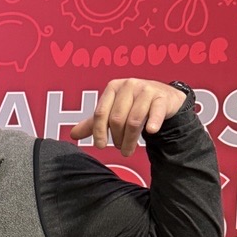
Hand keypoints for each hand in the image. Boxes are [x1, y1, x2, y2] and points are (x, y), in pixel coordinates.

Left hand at [69, 79, 186, 156]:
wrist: (163, 97)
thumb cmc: (134, 105)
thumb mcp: (113, 112)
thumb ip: (95, 123)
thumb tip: (73, 134)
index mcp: (113, 88)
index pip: (101, 113)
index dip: (98, 132)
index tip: (100, 146)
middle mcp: (128, 85)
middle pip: (117, 118)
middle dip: (117, 138)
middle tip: (120, 149)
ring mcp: (146, 90)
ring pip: (134, 120)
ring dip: (130, 140)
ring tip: (128, 151)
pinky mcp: (161, 97)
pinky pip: (155, 112)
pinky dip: (152, 123)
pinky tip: (151, 132)